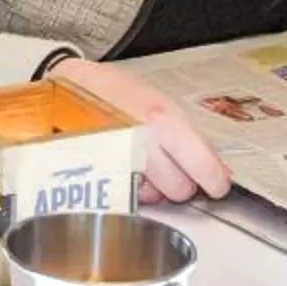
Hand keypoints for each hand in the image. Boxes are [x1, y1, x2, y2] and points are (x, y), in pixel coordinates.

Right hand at [48, 58, 232, 204]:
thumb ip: (190, 137)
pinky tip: (126, 169)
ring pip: (155, 198)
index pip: (203, 166)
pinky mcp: (100, 178)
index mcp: (162, 121)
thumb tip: (218, 169)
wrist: (68, 87)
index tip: (216, 183)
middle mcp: (143, 144)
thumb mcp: (159, 103)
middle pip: (180, 189)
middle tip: (168, 162)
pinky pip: (130, 198)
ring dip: (154, 187)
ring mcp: (120, 163)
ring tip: (141, 161)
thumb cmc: (114, 91)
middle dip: (179, 181)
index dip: (214, 179)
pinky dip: (132, 189)